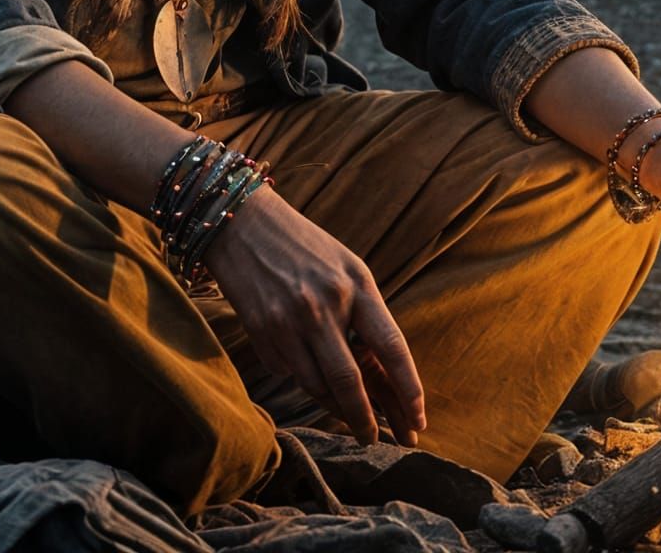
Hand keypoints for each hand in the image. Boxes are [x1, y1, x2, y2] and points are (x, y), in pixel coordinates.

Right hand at [202, 185, 426, 447]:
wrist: (242, 222)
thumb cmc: (304, 246)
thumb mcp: (346, 266)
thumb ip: (364, 313)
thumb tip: (381, 372)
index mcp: (355, 285)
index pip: (391, 348)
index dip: (409, 390)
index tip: (418, 420)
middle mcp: (323, 305)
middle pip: (351, 382)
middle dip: (366, 420)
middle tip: (374, 439)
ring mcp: (289, 321)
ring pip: (317, 386)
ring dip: (334, 408)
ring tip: (346, 415)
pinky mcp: (261, 332)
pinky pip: (288, 372)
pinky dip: (300, 377)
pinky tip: (302, 366)